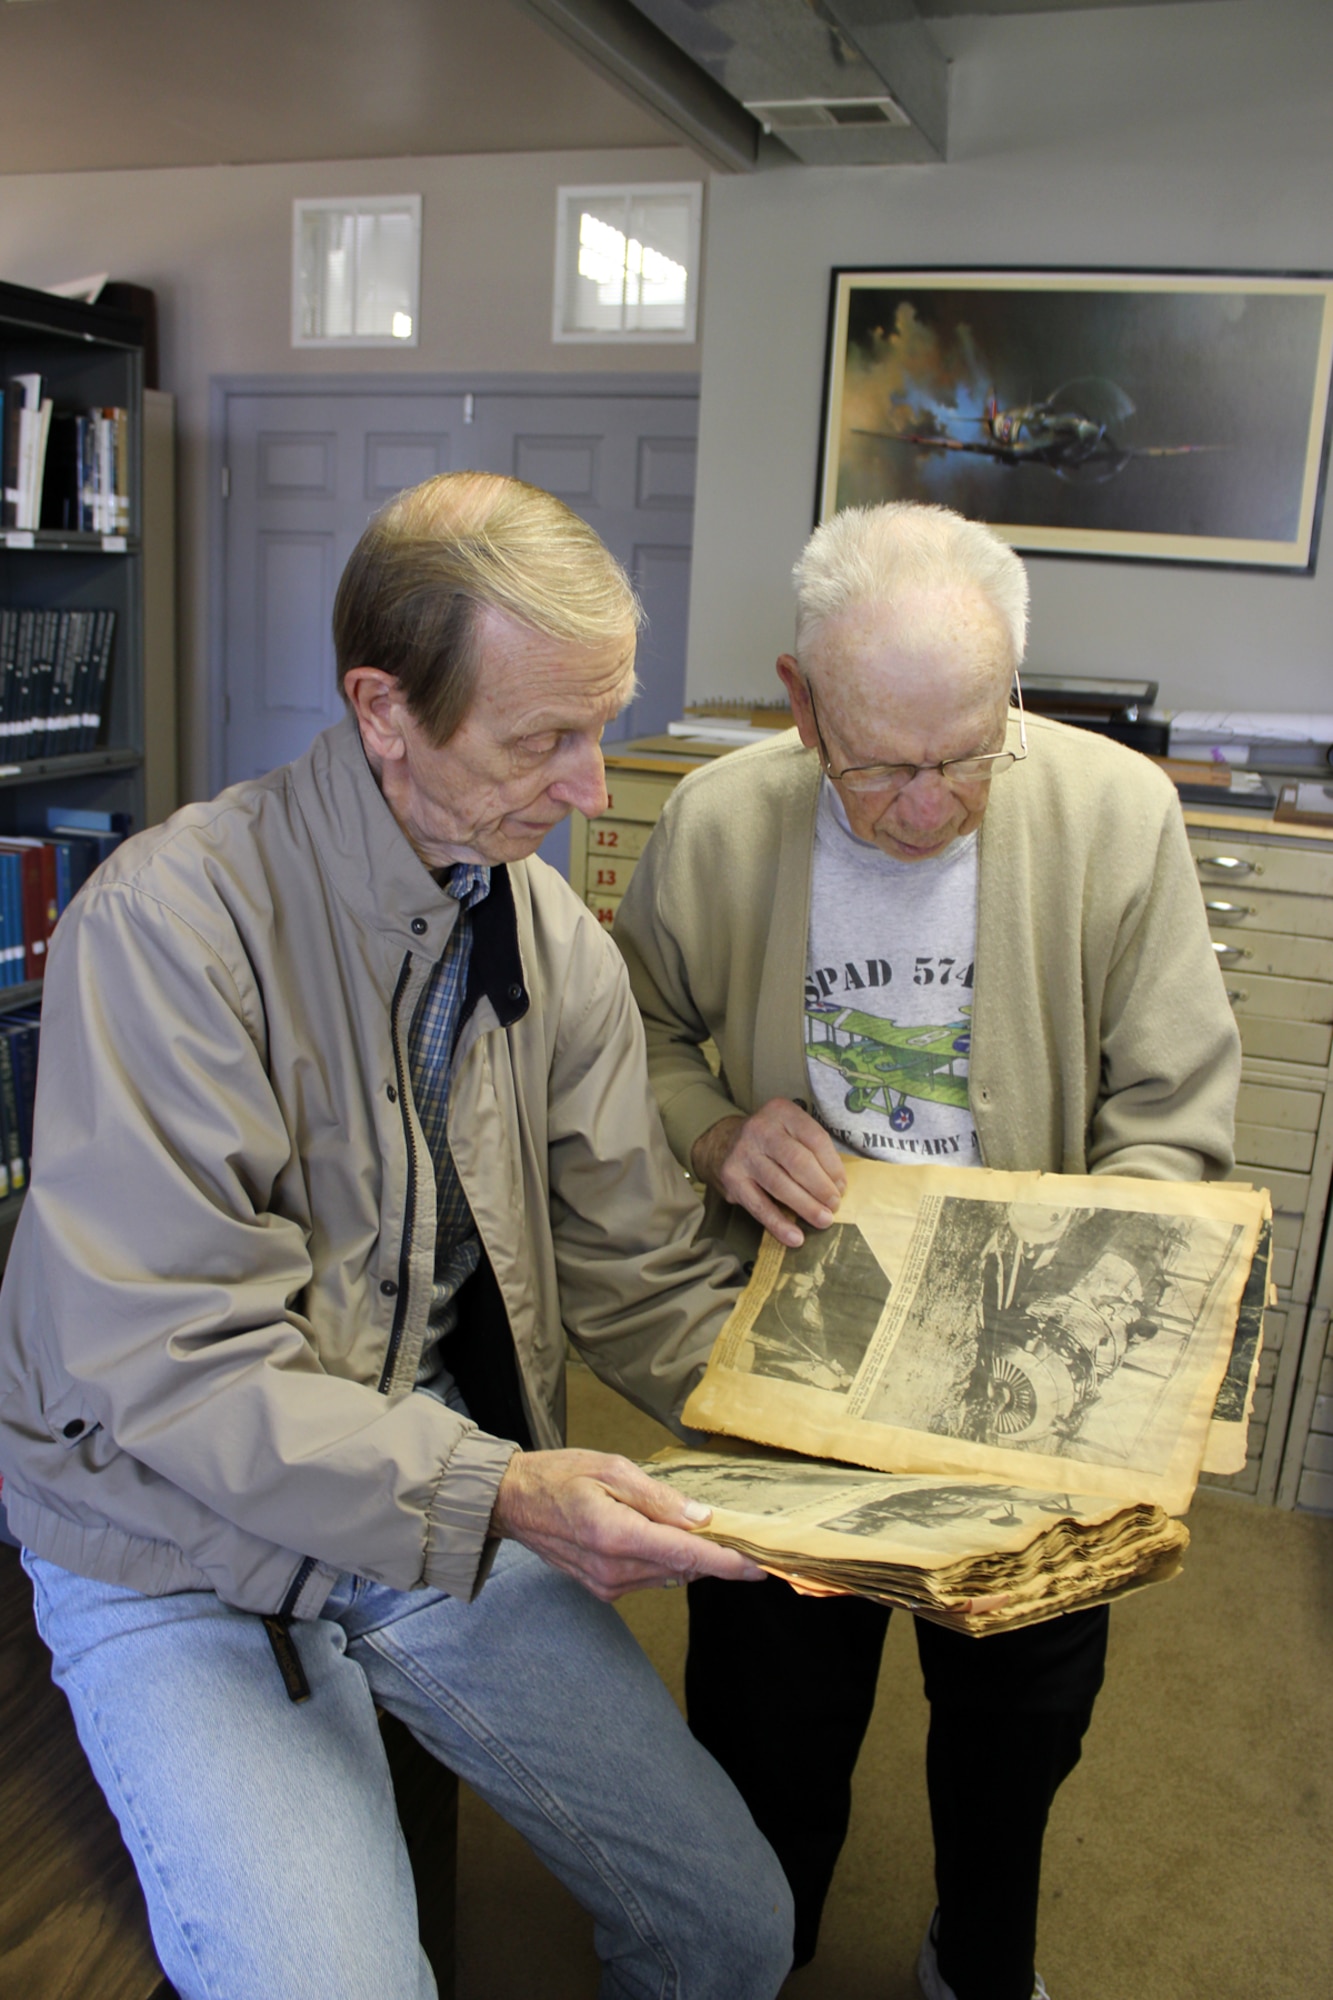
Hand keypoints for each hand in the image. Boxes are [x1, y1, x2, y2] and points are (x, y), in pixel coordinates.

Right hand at [489, 1448, 766, 1601]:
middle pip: (683, 1569)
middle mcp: (614, 1569)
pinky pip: (650, 1579)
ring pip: (669, 1576)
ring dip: (691, 1558)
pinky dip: (667, 1562)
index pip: (686, 1555)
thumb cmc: (560, 1476)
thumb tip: (701, 1519)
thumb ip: (659, 1497)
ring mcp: (607, 1585)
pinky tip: (668, 1539)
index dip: (728, 1563)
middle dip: (715, 1556)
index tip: (760, 1566)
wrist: (513, 1503)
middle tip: (744, 1539)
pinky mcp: (603, 1590)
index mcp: (617, 1535)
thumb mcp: (612, 1469)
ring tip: (707, 1534)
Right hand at [691, 1099, 845, 1248]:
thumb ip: (814, 1151)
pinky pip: (759, 1205)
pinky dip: (779, 1224)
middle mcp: (760, 1129)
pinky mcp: (731, 1178)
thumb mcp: (792, 1130)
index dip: (833, 1166)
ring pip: (780, 1185)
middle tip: (834, 1206)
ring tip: (823, 1221)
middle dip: (821, 1188)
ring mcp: (743, 1153)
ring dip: (805, 1206)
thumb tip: (837, 1187)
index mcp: (782, 1112)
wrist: (725, 1143)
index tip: (842, 1187)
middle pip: (798, 1162)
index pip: (815, 1139)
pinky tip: (795, 1237)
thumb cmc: (772, 1141)